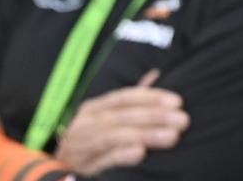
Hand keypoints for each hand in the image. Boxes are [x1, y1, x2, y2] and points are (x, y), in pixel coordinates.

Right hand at [54, 69, 189, 175]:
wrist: (59, 168)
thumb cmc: (90, 139)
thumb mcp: (105, 116)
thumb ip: (130, 98)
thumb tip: (155, 74)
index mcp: (94, 108)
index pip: (124, 97)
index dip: (151, 98)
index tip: (177, 102)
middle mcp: (86, 124)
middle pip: (123, 116)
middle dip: (155, 117)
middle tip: (182, 120)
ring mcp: (82, 145)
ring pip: (115, 136)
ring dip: (146, 135)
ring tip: (172, 136)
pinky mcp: (83, 167)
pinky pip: (103, 160)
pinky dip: (122, 155)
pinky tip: (141, 153)